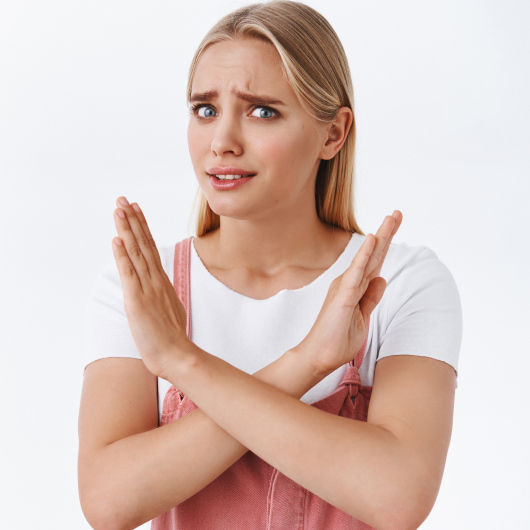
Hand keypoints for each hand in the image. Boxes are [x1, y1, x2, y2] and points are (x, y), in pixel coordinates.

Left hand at [111, 196, 189, 377]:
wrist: (178, 355)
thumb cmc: (172, 337)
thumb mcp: (170, 309)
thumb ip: (163, 296)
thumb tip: (160, 290)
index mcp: (161, 281)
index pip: (150, 248)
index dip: (142, 227)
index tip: (135, 210)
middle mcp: (155, 280)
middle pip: (143, 244)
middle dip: (133, 220)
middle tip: (123, 200)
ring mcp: (147, 288)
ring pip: (136, 253)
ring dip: (127, 230)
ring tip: (119, 209)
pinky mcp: (137, 300)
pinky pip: (129, 273)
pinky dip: (122, 255)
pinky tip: (117, 239)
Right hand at [297, 211, 402, 376]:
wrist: (319, 356)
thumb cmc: (337, 338)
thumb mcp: (362, 316)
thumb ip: (371, 297)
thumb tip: (382, 278)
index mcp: (355, 288)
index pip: (375, 263)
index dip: (386, 245)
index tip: (395, 226)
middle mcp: (349, 282)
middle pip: (373, 255)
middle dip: (387, 234)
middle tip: (398, 213)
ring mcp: (345, 287)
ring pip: (367, 258)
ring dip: (380, 238)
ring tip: (391, 218)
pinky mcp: (343, 295)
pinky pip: (357, 272)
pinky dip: (365, 255)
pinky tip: (373, 239)